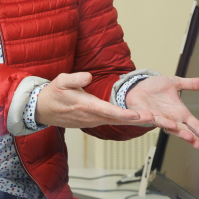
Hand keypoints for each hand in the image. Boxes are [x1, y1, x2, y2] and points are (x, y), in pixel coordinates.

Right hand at [34, 72, 153, 128]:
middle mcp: (91, 117)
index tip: (138, 115)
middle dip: (137, 120)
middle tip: (155, 119)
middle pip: (118, 120)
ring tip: (153, 119)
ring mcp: (93, 121)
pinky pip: (112, 122)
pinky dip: (126, 121)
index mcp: (85, 106)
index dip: (124, 114)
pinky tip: (138, 119)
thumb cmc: (53, 94)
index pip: (108, 111)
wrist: (43, 110)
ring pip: (117, 122)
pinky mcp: (93, 122)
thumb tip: (88, 75)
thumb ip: (74, 78)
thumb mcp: (60, 81)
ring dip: (135, 121)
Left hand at [125, 76, 198, 148]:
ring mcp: (159, 118)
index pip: (196, 125)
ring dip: (177, 131)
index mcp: (180, 113)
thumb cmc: (156, 88)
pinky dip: (158, 120)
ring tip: (186, 135)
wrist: (138, 87)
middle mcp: (172, 119)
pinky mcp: (146, 115)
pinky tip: (162, 121)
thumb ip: (191, 84)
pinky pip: (153, 119)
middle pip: (184, 131)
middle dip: (191, 138)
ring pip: (169, 127)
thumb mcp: (175, 83)